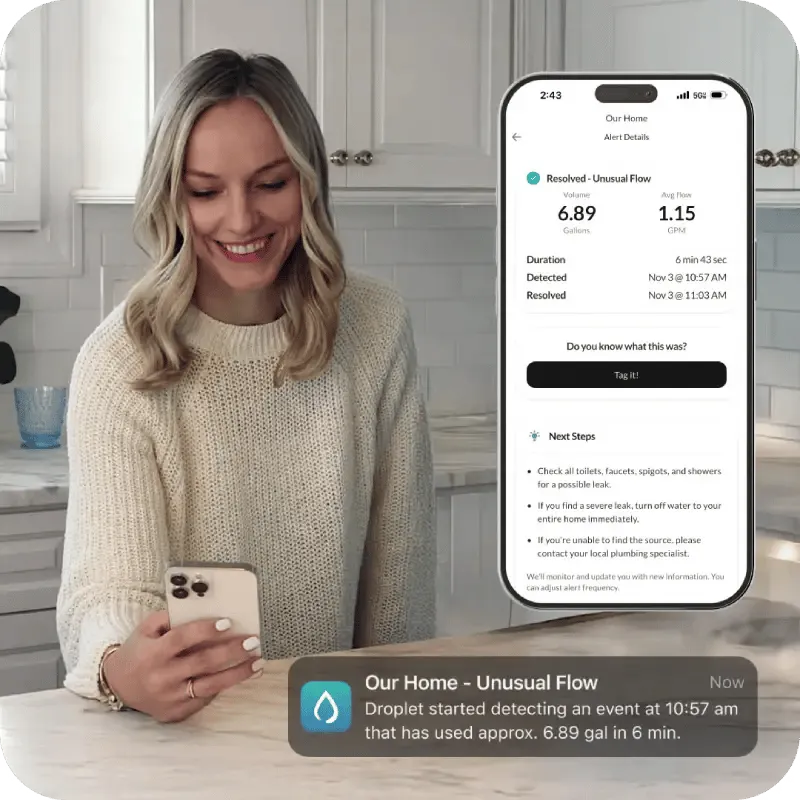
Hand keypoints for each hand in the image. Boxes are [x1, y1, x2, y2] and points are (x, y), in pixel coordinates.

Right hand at [102, 610, 262, 722]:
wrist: (118, 686)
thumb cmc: (138, 651)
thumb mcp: (147, 628)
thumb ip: (170, 618)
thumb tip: (202, 610)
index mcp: (153, 653)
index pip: (183, 639)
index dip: (206, 630)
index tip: (228, 622)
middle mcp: (162, 677)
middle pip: (203, 663)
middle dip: (232, 651)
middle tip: (253, 642)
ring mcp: (170, 698)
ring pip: (210, 685)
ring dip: (237, 674)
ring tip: (257, 663)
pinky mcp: (176, 713)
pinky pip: (204, 698)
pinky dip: (223, 686)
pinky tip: (238, 675)